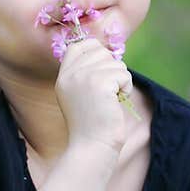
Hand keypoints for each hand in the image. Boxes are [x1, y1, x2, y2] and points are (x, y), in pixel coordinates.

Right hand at [54, 13, 133, 152]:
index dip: (95, 51)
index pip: (79, 45)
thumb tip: (106, 53)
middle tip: (108, 91)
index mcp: (63, 76)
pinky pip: (124, 74)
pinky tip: (116, 103)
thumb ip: (86, 73)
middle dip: (111, 68)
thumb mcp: (79, 95)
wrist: (92, 145)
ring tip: (110, 100)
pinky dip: (126, 88)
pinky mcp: (100, 82)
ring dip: (120, 80)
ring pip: (115, 62)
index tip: (102, 71)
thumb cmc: (91, 124)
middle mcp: (71, 73)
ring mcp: (84, 76)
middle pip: (100, 51)